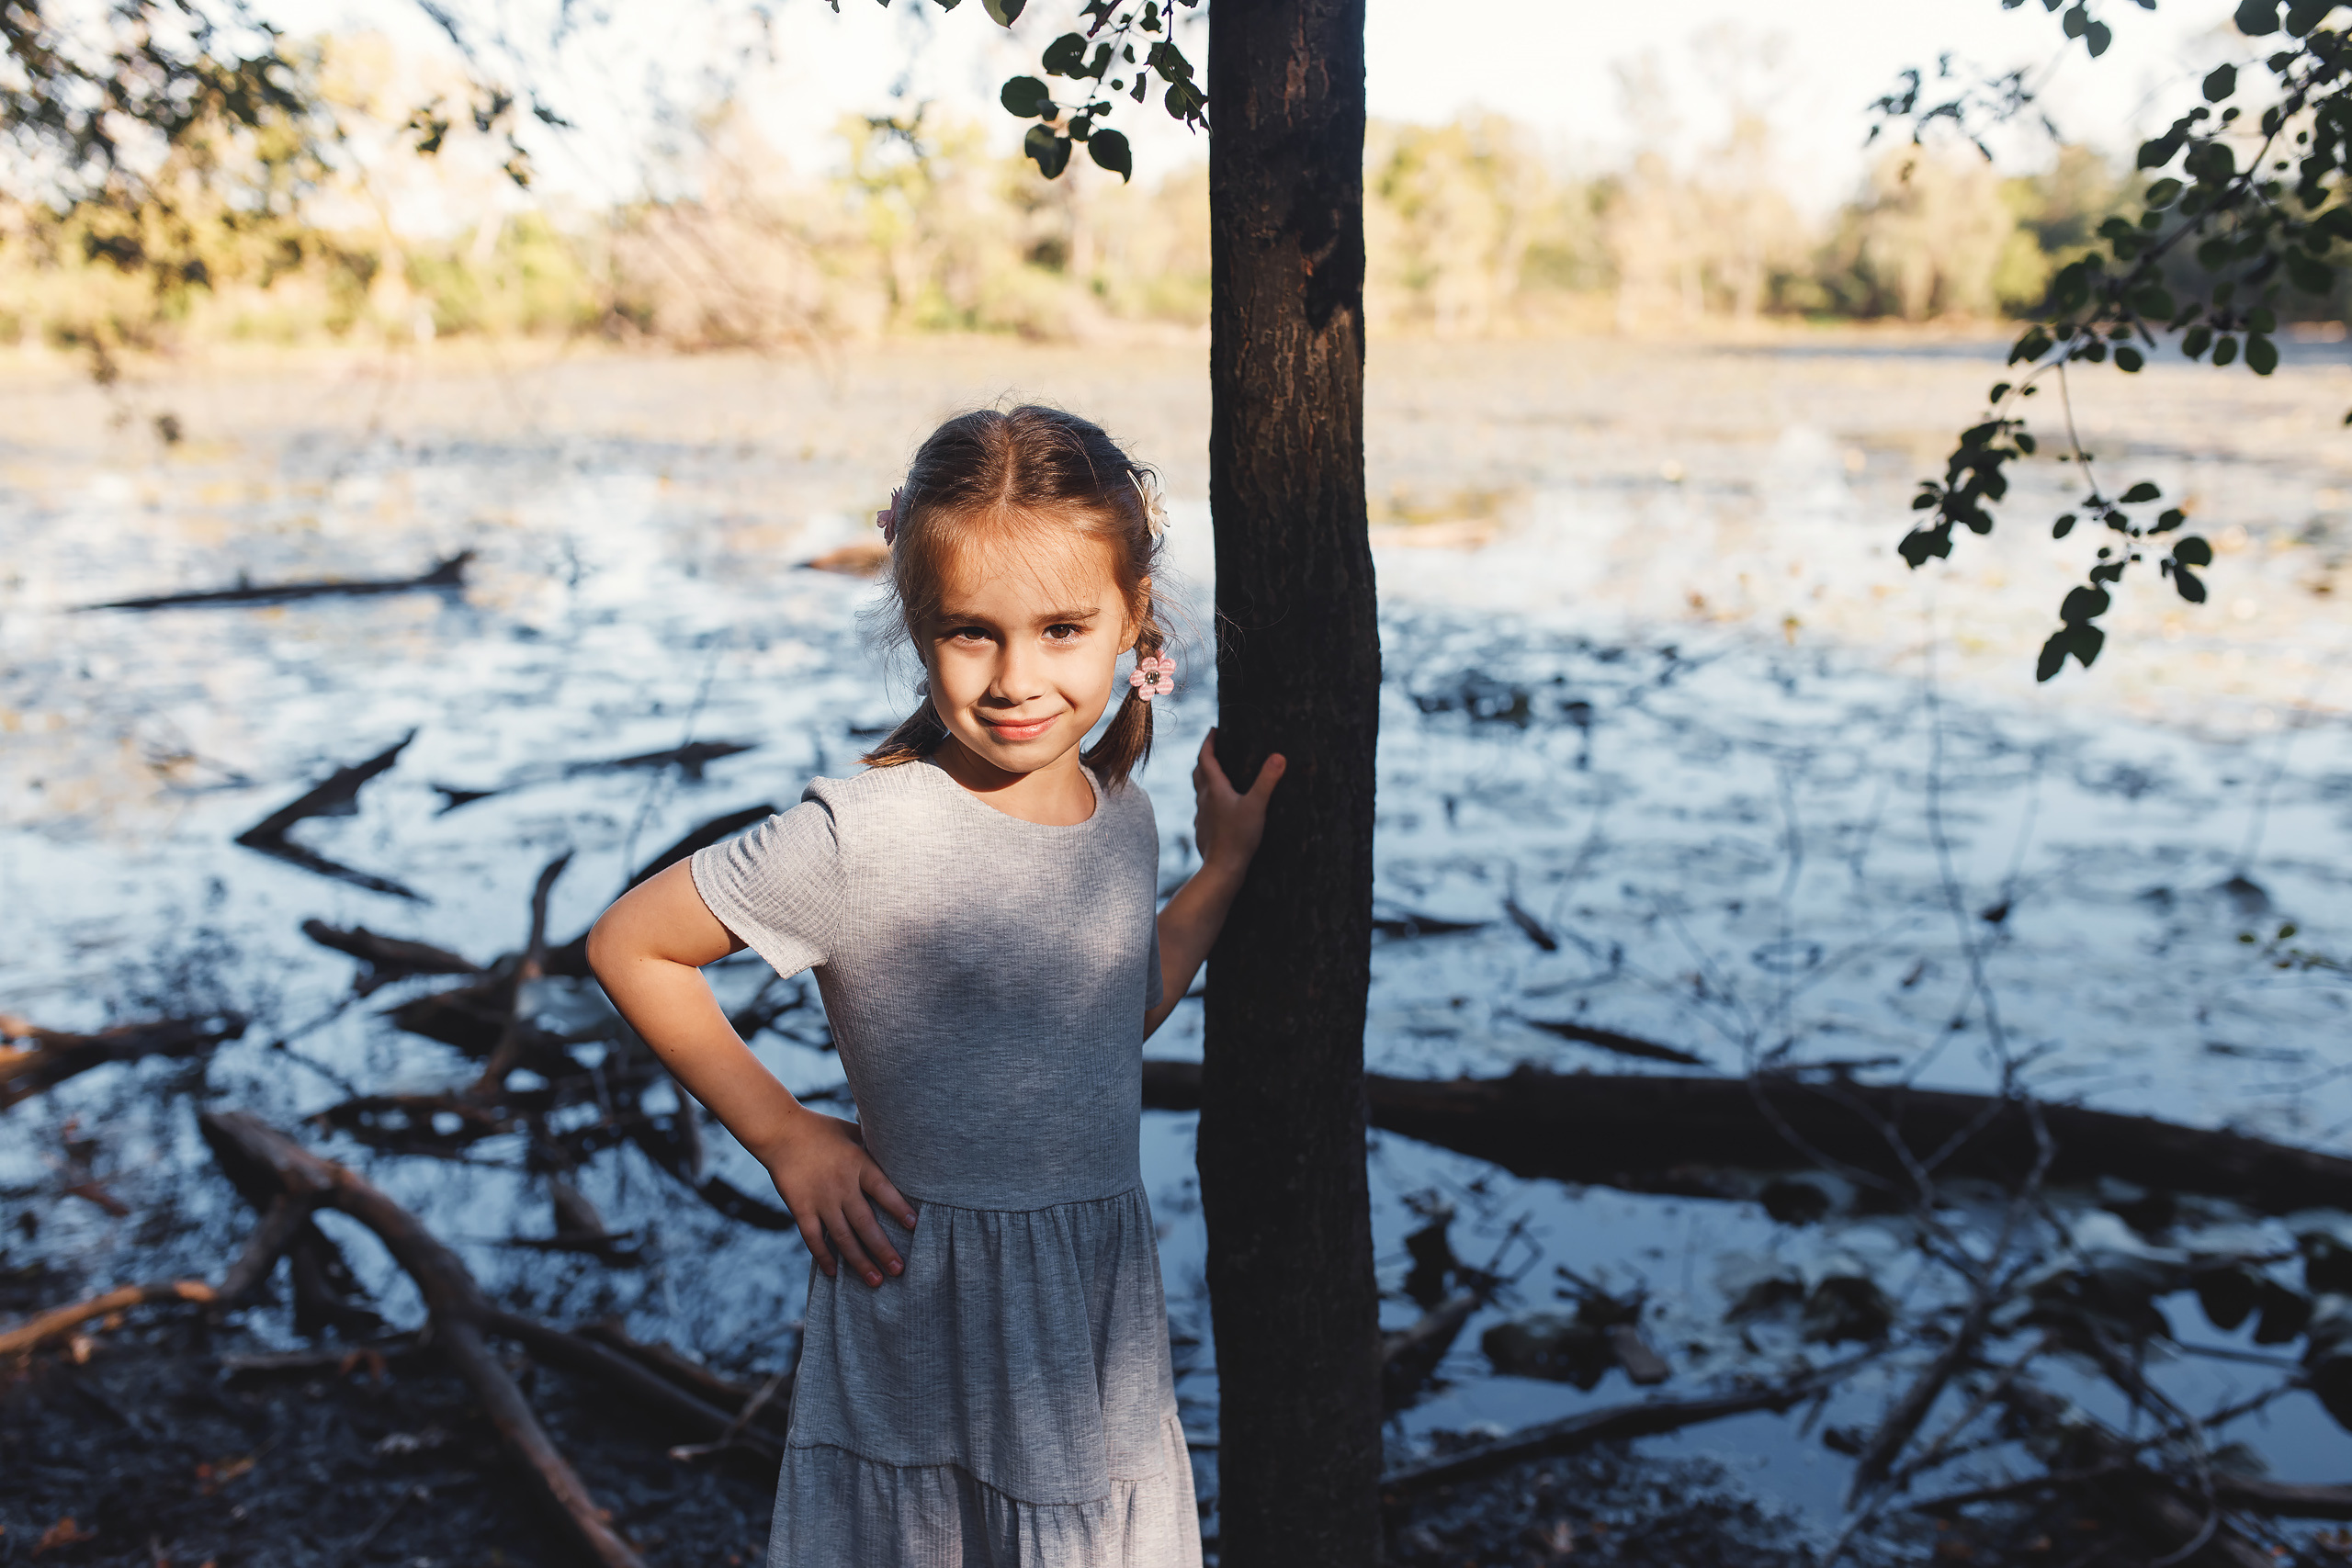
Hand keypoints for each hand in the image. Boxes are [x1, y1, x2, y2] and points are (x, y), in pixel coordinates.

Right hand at [752, 1107, 915, 1287]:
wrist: (780, 1131)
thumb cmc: (821, 1129)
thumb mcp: (853, 1132)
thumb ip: (872, 1147)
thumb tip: (898, 1155)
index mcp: (858, 1164)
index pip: (884, 1190)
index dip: (899, 1208)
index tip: (914, 1226)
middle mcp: (842, 1185)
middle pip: (866, 1223)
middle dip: (883, 1249)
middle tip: (899, 1270)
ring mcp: (820, 1199)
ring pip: (843, 1237)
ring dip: (859, 1261)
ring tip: (875, 1281)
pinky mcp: (800, 1208)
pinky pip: (813, 1238)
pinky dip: (823, 1256)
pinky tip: (834, 1272)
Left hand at [1192, 728, 1285, 876]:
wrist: (1222, 868)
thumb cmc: (1239, 837)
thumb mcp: (1257, 806)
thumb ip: (1267, 781)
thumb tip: (1279, 756)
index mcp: (1215, 789)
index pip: (1206, 758)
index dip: (1208, 742)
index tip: (1213, 730)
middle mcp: (1204, 799)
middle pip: (1198, 772)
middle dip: (1205, 757)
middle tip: (1214, 748)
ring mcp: (1202, 815)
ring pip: (1199, 790)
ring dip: (1205, 778)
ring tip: (1217, 774)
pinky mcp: (1203, 829)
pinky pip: (1203, 809)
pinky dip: (1208, 800)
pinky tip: (1218, 807)